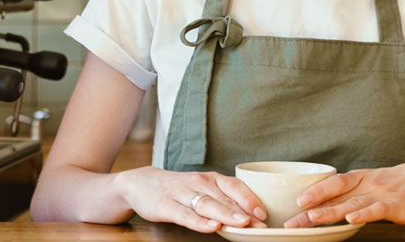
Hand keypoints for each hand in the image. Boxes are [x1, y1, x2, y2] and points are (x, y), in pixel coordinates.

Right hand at [117, 166, 267, 232]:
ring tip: (242, 224)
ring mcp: (182, 193)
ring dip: (226, 214)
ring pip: (207, 204)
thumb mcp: (202, 188)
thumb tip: (250, 217)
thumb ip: (222, 200)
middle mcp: (198, 183)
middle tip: (260, 225)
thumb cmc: (178, 189)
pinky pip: (185, 214)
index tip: (264, 214)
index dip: (250, 199)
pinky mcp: (166, 206)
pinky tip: (211, 227)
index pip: (234, 187)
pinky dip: (199, 221)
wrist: (140, 183)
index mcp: (211, 179)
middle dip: (244, 212)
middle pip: (224, 198)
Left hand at [283, 162, 404, 227]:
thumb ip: (352, 192)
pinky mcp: (397, 206)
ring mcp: (382, 195)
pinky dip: (364, 214)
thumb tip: (324, 204)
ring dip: (330, 211)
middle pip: (336, 197)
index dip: (315, 191)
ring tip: (312, 219)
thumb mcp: (373, 183)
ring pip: (352, 203)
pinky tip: (351, 220)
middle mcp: (368, 184)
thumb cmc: (399, 184)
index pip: (333, 183)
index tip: (295, 202)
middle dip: (312, 209)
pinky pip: (377, 210)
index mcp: (361, 178)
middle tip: (292, 221)